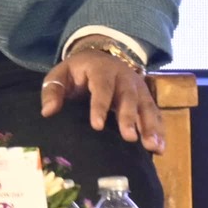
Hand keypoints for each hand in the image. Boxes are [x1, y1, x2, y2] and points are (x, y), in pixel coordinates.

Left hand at [39, 41, 164, 152]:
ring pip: (146, 107)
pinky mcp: (146, 100)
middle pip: (129, 97)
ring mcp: (138, 88)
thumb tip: (48, 112)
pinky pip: (155, 115)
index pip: (102, 87)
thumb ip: (53, 90)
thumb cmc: (77, 72)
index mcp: (102, 70)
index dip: (100, 105)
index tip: (97, 126)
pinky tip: (160, 149)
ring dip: (150, 127)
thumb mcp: (61, 74)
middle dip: (129, 117)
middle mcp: (125, 78)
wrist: (100, 58)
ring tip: (152, 147)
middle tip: (129, 137)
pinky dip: (159, 131)